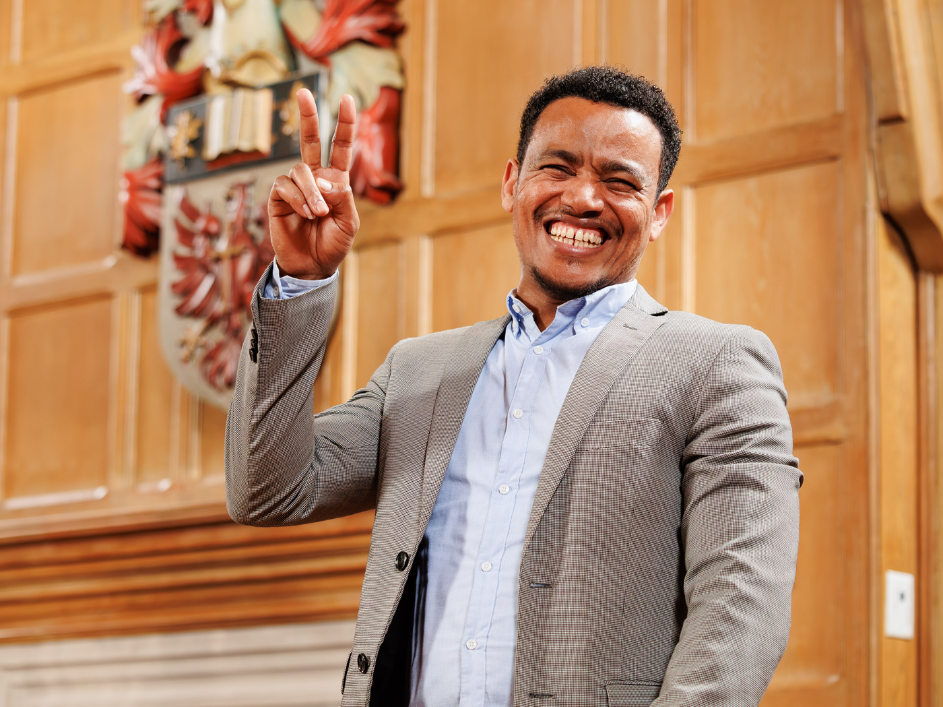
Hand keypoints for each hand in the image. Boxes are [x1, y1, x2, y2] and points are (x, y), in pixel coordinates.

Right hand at [268, 89, 359, 279]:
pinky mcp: (277, 197)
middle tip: (303, 92)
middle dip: (307, 116)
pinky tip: (305, 215)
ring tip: (317, 214)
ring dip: (311, 192)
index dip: (345, 123)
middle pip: (309, 140)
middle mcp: (314, 178)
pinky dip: (298, 199)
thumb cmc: (333, 244)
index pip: (341, 146)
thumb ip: (342, 197)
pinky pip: (285, 186)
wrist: (311, 266)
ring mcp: (294, 186)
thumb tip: (323, 178)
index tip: (348, 99)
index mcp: (336, 180)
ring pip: (301, 171)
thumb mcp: (349, 222)